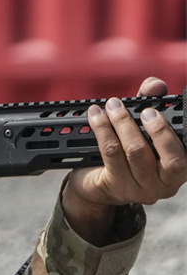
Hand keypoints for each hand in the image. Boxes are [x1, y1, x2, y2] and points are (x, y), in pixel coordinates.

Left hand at [62, 77, 186, 244]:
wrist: (97, 184)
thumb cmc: (126, 151)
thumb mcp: (142, 127)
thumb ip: (151, 103)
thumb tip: (155, 85)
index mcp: (182, 169)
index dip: (179, 134)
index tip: (171, 115)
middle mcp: (166, 184)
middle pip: (170, 157)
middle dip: (157, 129)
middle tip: (144, 110)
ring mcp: (141, 189)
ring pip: (135, 152)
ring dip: (123, 123)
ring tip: (113, 105)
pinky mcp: (116, 186)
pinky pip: (110, 153)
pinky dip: (103, 129)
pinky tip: (96, 116)